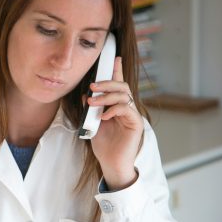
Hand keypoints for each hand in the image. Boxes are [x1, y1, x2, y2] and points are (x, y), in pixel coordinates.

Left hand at [89, 56, 143, 189]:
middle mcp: (127, 108)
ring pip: (123, 96)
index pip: (118, 85)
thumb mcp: (93, 124)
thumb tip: (86, 95)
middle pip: (121, 87)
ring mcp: (132, 115)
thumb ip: (91, 109)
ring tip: (93, 102)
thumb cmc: (104, 146)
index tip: (114, 58)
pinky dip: (114, 109)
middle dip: (107, 83)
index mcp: (117, 106)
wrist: (111, 163)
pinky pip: (126, 109)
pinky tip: (104, 116)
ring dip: (107, 96)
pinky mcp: (135, 124)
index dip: (116, 71)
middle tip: (92, 86)